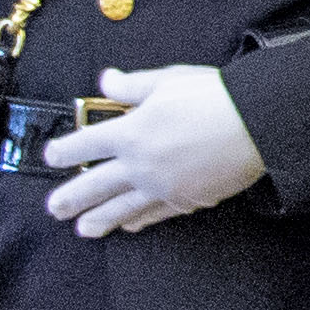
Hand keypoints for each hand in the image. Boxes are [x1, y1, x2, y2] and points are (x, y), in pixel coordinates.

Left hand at [43, 65, 266, 236]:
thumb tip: (106, 81)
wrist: (258, 126)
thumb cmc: (215, 98)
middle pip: (95, 185)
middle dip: (71, 197)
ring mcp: (162, 187)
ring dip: (99, 219)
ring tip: (83, 229)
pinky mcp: (186, 200)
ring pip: (121, 208)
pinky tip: (129, 226)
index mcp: (131, 131)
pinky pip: (154, 214)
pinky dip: (138, 221)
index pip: (86, 143)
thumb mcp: (168, 81)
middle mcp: (140, 164)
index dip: (64, 151)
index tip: (51, 158)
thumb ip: (131, 86)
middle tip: (55, 209)